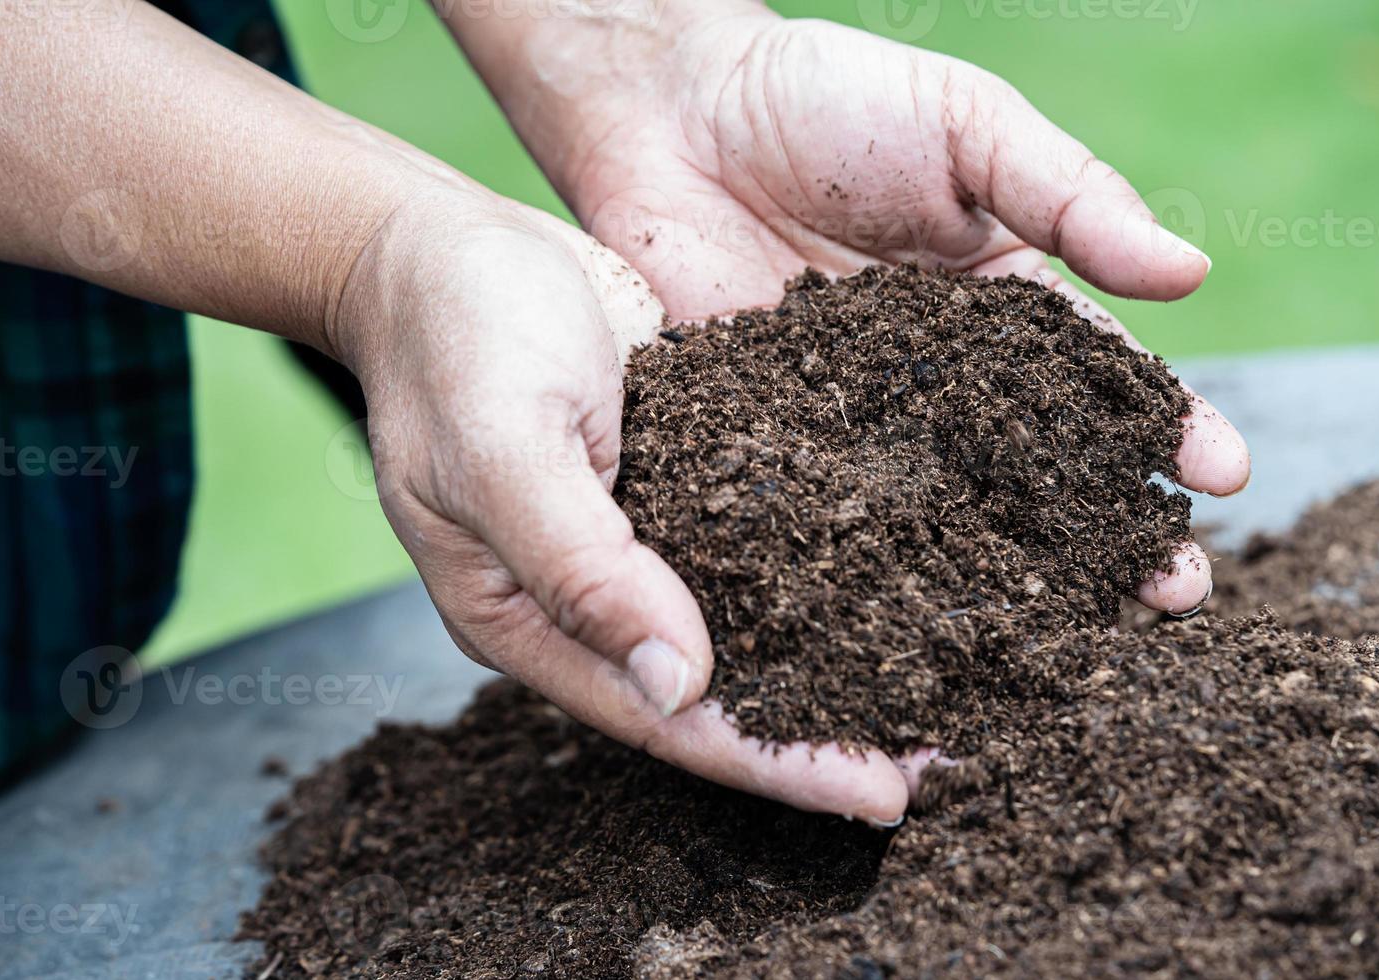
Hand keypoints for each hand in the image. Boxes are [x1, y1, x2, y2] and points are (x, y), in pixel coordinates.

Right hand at [334, 187, 916, 823]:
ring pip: (741, 629)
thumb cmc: (455, 333)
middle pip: (712, 693)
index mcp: (525, 617)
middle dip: (818, 735)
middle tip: (934, 766)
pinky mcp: (670, 481)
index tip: (875, 796)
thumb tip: (678, 684)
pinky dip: (818, 576)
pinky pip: (749, 548)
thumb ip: (581, 566)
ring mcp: (630, 542)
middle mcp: (585, 600)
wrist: (444, 244)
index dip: (770, 761)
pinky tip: (890, 583)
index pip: (660, 718)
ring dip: (830, 664)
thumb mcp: (503, 445)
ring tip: (932, 693)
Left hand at [545, 10, 1249, 613]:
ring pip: (951, 514)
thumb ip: (1070, 196)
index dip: (1166, 428)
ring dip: (1014, 576)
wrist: (674, 111)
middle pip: (1039, 469)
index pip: (1099, 378)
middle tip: (1174, 594)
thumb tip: (1191, 274)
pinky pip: (837, 515)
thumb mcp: (968, 126)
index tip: (1225, 479)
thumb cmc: (828, 98)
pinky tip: (924, 623)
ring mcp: (860, 422)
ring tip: (1078, 636)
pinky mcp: (779, 446)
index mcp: (1000, 303)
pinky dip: (881, 570)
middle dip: (1111, 530)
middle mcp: (940, 380)